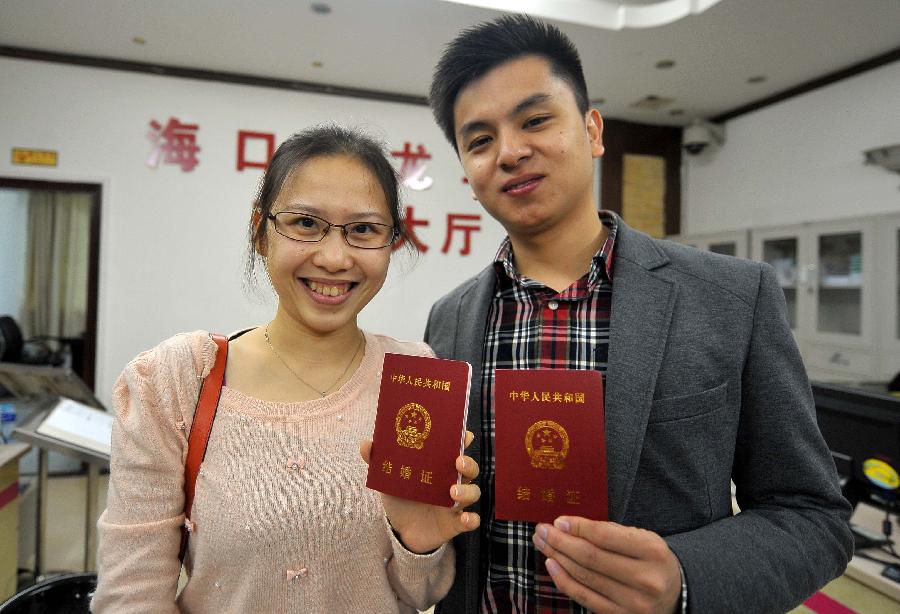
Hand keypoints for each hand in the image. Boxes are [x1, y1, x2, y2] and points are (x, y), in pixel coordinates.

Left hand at [359, 431, 480, 553]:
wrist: (401, 530)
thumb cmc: (401, 497)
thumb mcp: (389, 479)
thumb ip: (378, 461)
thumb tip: (366, 444)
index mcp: (439, 467)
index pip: (457, 449)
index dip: (464, 440)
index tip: (465, 434)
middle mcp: (452, 481)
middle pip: (470, 469)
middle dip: (468, 463)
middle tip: (457, 462)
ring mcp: (456, 503)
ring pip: (473, 493)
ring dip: (467, 491)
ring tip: (452, 492)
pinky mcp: (455, 523)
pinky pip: (471, 521)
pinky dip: (471, 519)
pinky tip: (466, 519)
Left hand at [533, 517, 680, 613]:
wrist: (675, 594)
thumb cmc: (651, 560)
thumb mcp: (643, 538)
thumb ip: (610, 532)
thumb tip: (567, 526)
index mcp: (652, 551)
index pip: (605, 537)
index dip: (577, 528)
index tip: (557, 521)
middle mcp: (644, 579)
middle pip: (590, 557)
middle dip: (560, 541)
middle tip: (541, 530)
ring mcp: (632, 602)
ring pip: (584, 577)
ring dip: (558, 557)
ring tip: (543, 543)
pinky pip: (584, 597)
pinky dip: (564, 580)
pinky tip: (552, 565)